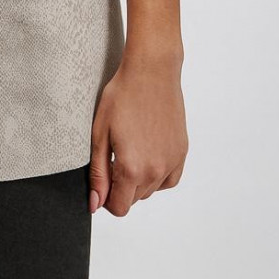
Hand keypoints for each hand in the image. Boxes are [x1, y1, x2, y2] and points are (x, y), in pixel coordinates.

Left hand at [88, 51, 187, 216]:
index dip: (105, 198)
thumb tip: (96, 204)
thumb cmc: (122, 96)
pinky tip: (148, 155)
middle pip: (134, 199)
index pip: (119, 208)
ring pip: (151, 190)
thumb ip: (98, 173)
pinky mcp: (181, 152)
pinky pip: (169, 180)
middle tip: (113, 154)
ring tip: (130, 148)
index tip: (102, 178)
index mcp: (132, 168)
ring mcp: (171, 162)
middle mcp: (155, 171)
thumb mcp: (100, 133)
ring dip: (139, 180)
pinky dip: (158, 175)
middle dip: (120, 186)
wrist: (152, 71)